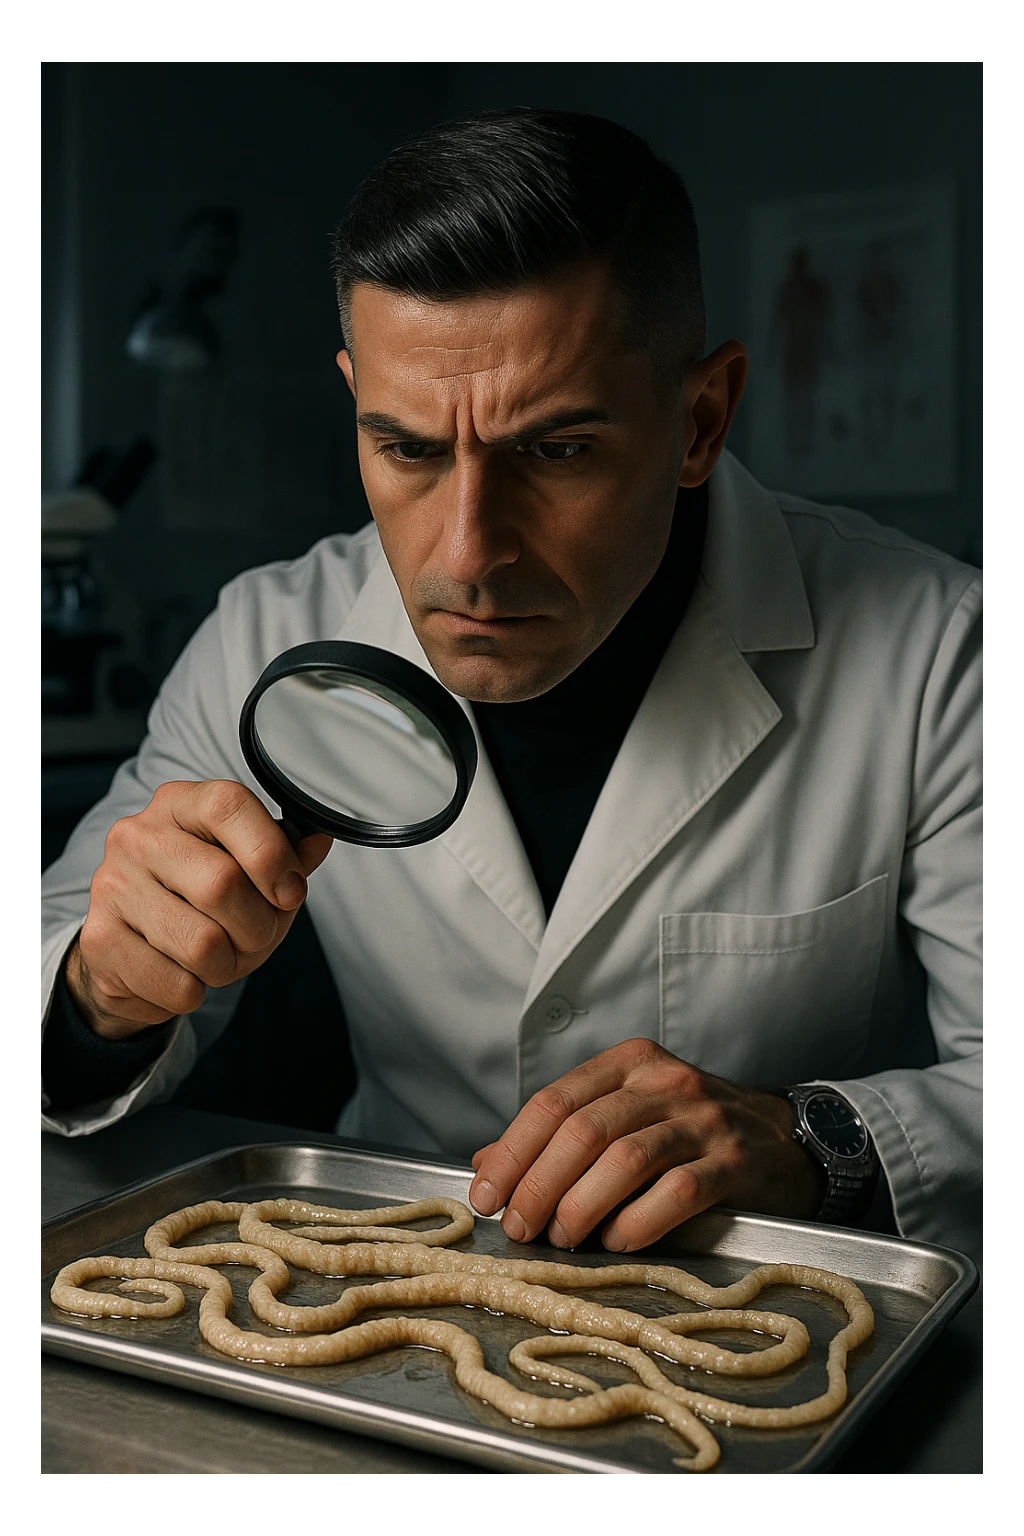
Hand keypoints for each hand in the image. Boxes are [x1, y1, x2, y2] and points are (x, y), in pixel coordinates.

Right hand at [66, 779, 332, 1039]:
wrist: (126, 948)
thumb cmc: (198, 900)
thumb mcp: (247, 868)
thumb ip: (286, 853)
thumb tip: (319, 840)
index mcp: (180, 803)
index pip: (229, 806)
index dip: (272, 854)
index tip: (291, 892)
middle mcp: (138, 835)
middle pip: (222, 883)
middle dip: (258, 927)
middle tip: (255, 938)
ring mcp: (112, 886)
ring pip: (203, 944)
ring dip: (229, 966)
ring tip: (219, 960)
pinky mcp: (99, 940)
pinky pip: (176, 984)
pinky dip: (195, 992)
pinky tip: (183, 975)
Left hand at [468, 1038, 825, 1251]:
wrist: (786, 1141)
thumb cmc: (691, 1133)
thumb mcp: (626, 1117)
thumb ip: (559, 1137)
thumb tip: (485, 1166)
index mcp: (628, 1065)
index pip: (553, 1102)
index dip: (513, 1152)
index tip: (486, 1196)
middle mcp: (665, 1082)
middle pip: (582, 1131)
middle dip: (538, 1185)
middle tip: (519, 1228)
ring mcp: (703, 1119)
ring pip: (625, 1159)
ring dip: (581, 1206)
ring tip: (562, 1238)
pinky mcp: (735, 1161)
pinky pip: (677, 1191)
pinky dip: (637, 1221)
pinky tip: (617, 1242)